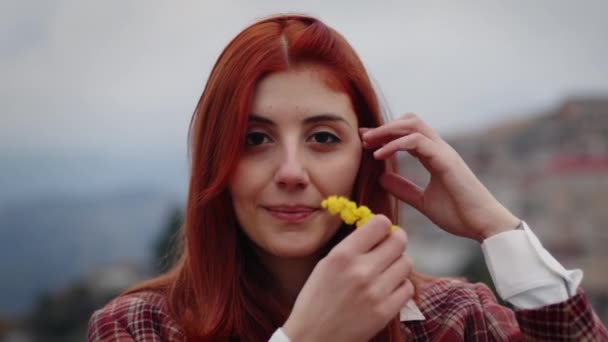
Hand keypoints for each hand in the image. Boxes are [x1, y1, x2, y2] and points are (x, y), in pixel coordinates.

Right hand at [282, 215, 413, 341]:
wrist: (312, 338)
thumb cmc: (315, 301)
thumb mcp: (325, 265)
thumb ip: (351, 248)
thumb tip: (377, 233)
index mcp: (342, 255)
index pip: (380, 224)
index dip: (383, 226)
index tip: (381, 232)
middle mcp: (361, 270)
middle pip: (399, 241)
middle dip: (396, 242)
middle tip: (391, 248)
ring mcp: (376, 292)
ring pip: (406, 263)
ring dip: (399, 265)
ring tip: (387, 272)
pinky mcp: (385, 311)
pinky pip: (408, 288)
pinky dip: (400, 287)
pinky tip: (387, 290)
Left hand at [361, 113, 519, 241]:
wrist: (483, 226)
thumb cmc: (459, 215)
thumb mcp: (423, 201)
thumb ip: (404, 189)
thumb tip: (382, 178)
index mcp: (435, 156)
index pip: (408, 134)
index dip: (386, 134)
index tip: (365, 141)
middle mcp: (440, 149)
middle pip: (410, 122)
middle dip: (384, 127)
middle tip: (363, 138)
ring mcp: (444, 152)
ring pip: (413, 125)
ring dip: (387, 131)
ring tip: (368, 143)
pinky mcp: (447, 161)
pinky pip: (418, 142)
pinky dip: (396, 145)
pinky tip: (380, 155)